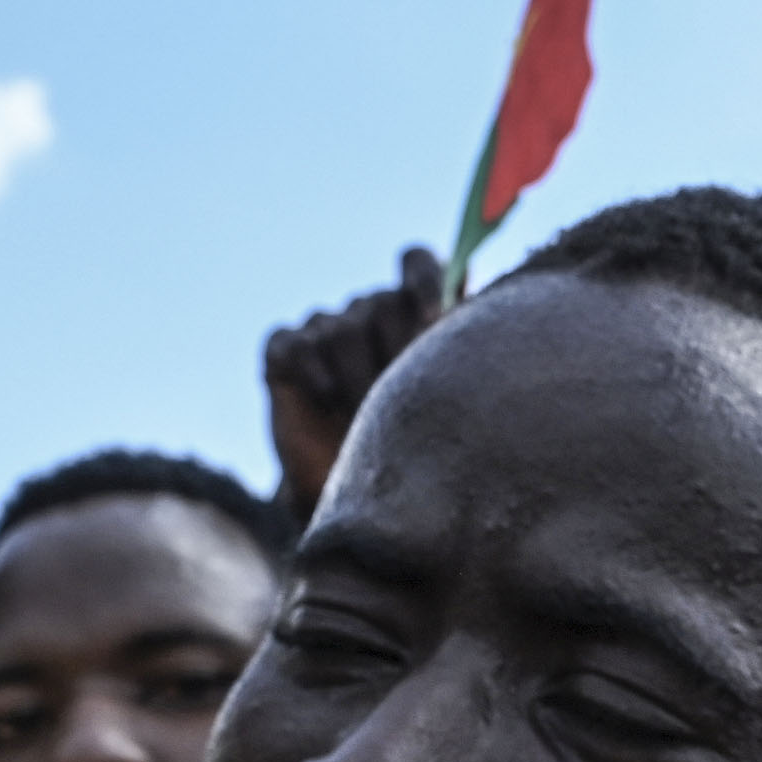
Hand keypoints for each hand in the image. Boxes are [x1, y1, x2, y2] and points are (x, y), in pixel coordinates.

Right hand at [264, 244, 449, 521]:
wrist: (359, 499)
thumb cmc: (416, 450)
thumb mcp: (449, 403)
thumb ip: (460, 352)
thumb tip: (476, 308)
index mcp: (414, 312)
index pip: (417, 262)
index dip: (425, 281)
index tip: (435, 320)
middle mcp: (369, 311)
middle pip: (382, 303)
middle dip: (395, 353)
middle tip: (400, 397)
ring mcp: (325, 327)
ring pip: (340, 329)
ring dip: (355, 377)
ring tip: (366, 416)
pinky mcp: (285, 350)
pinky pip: (294, 342)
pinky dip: (311, 369)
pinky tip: (326, 397)